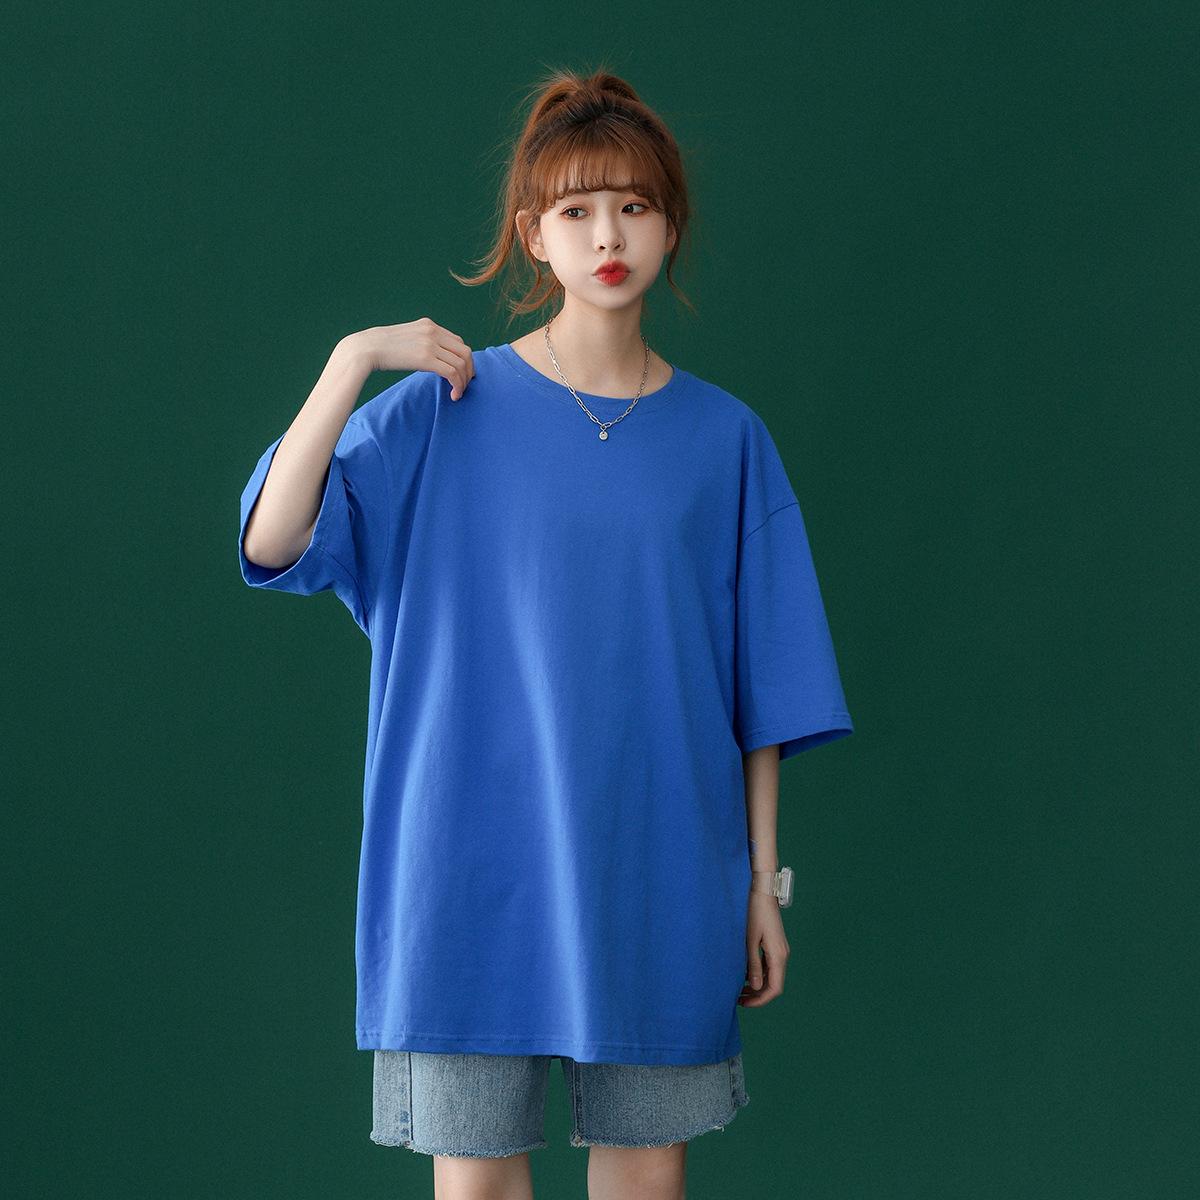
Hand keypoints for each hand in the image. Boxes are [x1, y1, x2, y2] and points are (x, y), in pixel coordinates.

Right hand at [344, 317, 475, 399]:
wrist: (365, 348)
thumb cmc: (381, 348)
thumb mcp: (406, 338)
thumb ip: (422, 343)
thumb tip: (432, 358)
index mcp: (429, 325)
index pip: (458, 341)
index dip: (464, 359)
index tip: (461, 374)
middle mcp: (433, 331)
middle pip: (465, 351)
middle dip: (469, 370)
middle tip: (464, 385)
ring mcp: (430, 343)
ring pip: (462, 363)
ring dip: (464, 381)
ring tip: (458, 392)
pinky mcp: (426, 358)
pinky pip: (453, 373)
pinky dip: (458, 386)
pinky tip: (453, 395)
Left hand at [737, 892, 788, 1007]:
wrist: (763, 891)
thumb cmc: (754, 913)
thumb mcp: (750, 940)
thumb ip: (753, 965)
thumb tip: (756, 988)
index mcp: (778, 956)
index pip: (774, 988)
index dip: (760, 1000)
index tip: (744, 1003)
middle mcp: (782, 955)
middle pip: (774, 984)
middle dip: (757, 994)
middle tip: (738, 999)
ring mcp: (780, 949)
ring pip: (771, 975)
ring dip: (757, 984)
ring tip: (738, 988)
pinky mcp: (775, 944)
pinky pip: (769, 965)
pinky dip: (758, 973)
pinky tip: (744, 973)